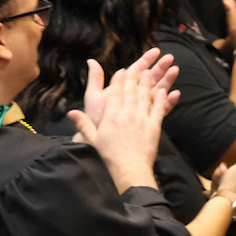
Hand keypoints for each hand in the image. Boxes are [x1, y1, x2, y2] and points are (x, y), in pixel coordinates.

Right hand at [69, 48, 179, 192]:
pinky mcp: (154, 126)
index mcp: (111, 116)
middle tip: (139, 66)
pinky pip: (159, 109)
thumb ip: (83, 123)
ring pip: (145, 96)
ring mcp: (142, 119)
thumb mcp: (93, 139)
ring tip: (152, 72)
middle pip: (131, 90)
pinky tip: (164, 90)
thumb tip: (70, 113)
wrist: (129, 169)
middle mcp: (127, 114)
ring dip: (149, 83)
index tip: (122, 70)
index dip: (119, 80)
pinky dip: (162, 98)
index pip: (115, 93)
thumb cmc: (110, 156)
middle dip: (135, 77)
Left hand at [75, 48, 180, 132]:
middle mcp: (134, 97)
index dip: (145, 60)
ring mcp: (142, 108)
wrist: (101, 143)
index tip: (156, 51)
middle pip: (149, 79)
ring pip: (158, 91)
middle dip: (160, 68)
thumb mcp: (93, 97)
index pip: (135, 71)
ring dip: (167, 81)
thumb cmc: (96, 121)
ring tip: (175, 70)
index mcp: (122, 89)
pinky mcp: (149, 120)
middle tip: (170, 57)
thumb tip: (91, 60)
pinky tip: (176, 94)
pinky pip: (161, 109)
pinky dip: (169, 102)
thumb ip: (95, 79)